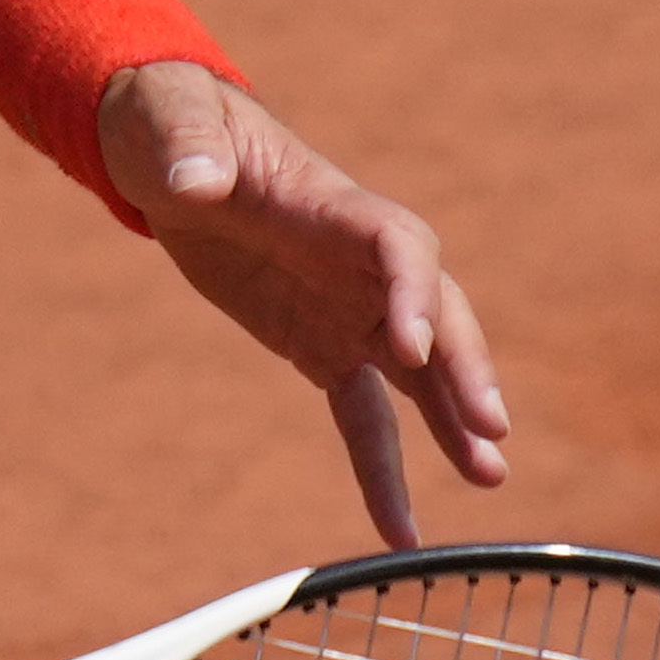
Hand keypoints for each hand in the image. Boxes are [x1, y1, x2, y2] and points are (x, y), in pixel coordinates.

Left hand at [106, 63, 515, 548]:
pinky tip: (402, 531)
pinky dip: (385, 469)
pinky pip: (367, 415)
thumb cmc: (175, 128)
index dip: (412, 294)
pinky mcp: (324, 346)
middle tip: (489, 430)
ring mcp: (349, 308)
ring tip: (490, 478)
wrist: (172, 152)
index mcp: (334, 206)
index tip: (410, 349)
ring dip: (455, 423)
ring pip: (419, 373)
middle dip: (464, 369)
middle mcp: (359, 262)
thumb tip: (191, 180)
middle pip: (435, 313)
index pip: (399, 246)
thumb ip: (186, 151)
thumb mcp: (169, 130)